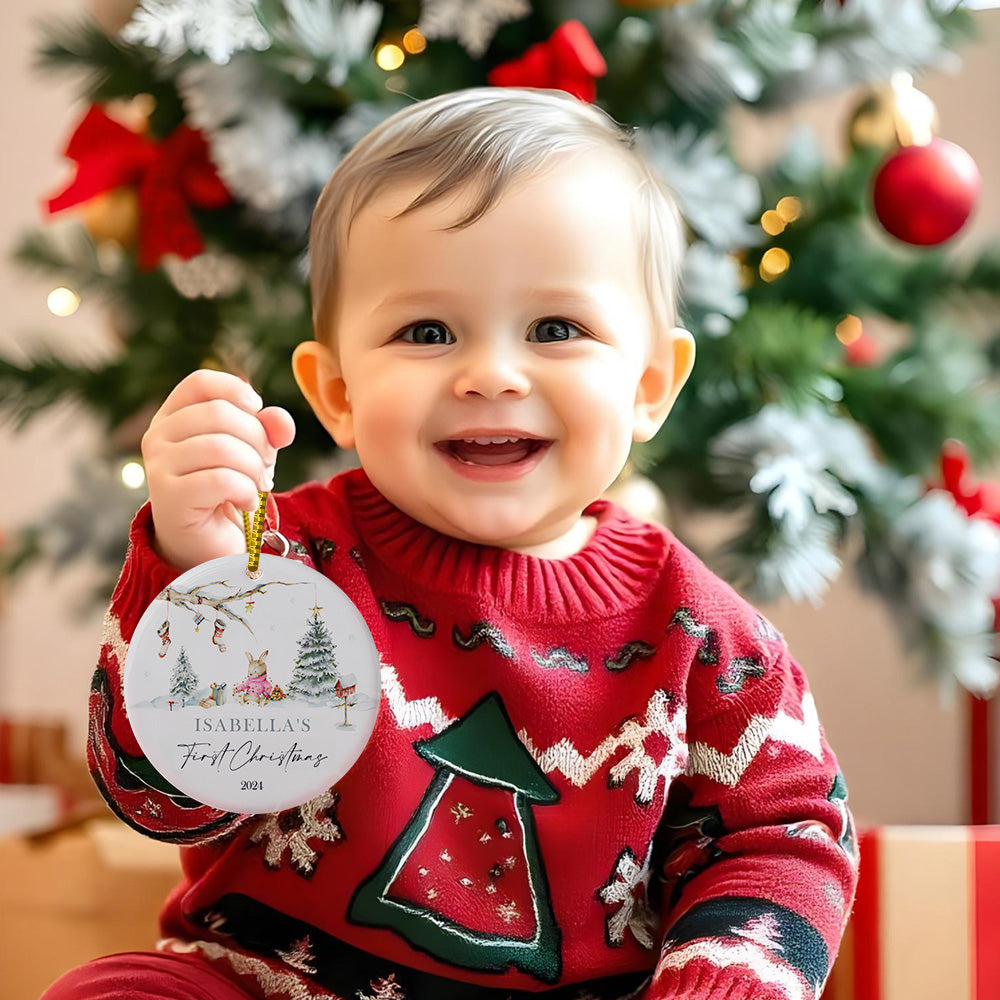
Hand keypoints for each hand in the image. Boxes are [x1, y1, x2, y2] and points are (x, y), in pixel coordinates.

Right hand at [141, 369, 295, 571]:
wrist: (208, 545)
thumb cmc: (229, 490)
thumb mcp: (254, 450)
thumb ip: (269, 428)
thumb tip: (281, 422)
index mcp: (173, 417)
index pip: (201, 382)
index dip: (237, 392)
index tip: (257, 413)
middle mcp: (158, 437)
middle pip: (219, 413)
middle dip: (256, 438)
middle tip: (263, 465)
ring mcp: (158, 467)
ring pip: (221, 446)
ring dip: (253, 468)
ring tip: (257, 485)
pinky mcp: (169, 498)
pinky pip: (221, 480)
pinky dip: (246, 492)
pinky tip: (247, 504)